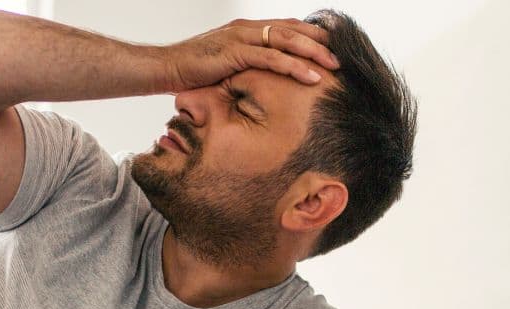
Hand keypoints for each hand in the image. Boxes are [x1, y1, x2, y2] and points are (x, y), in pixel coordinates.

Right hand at [164, 18, 340, 91]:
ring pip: (287, 40)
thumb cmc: (194, 71)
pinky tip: (312, 76)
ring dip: (314, 52)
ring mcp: (241, 38)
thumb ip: (248, 66)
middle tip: (343, 56)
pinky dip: (295, 67)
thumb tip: (266, 80)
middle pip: (293, 29)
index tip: (333, 46)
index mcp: (247, 29)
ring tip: (335, 65)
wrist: (166, 68)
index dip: (311, 34)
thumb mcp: (228, 66)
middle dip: (320, 41)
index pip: (286, 27)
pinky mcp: (236, 53)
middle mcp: (247, 28)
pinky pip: (272, 58)